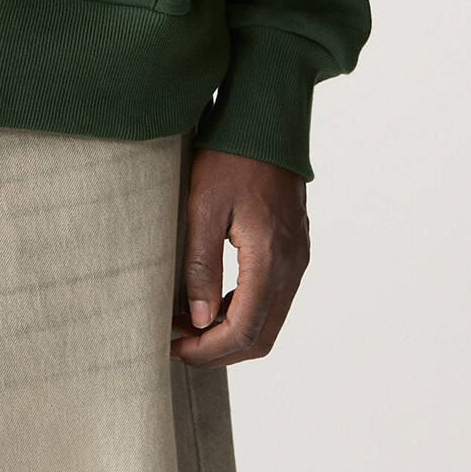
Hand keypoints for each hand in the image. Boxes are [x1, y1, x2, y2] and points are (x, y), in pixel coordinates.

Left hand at [170, 146, 309, 366]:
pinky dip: (244, 311)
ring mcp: (297, 258)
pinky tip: (212, 302)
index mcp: (270, 259)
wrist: (265, 119)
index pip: (243, 331)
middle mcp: (292, 266)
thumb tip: (198, 319)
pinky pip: (274, 299)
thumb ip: (202, 265)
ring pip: (269, 321)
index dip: (207, 350)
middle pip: (261, 338)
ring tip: (188, 326)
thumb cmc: (230, 156)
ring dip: (231, 333)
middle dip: (219, 352)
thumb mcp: (204, 206)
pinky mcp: (294, 249)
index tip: (173, 348)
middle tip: (178, 347)